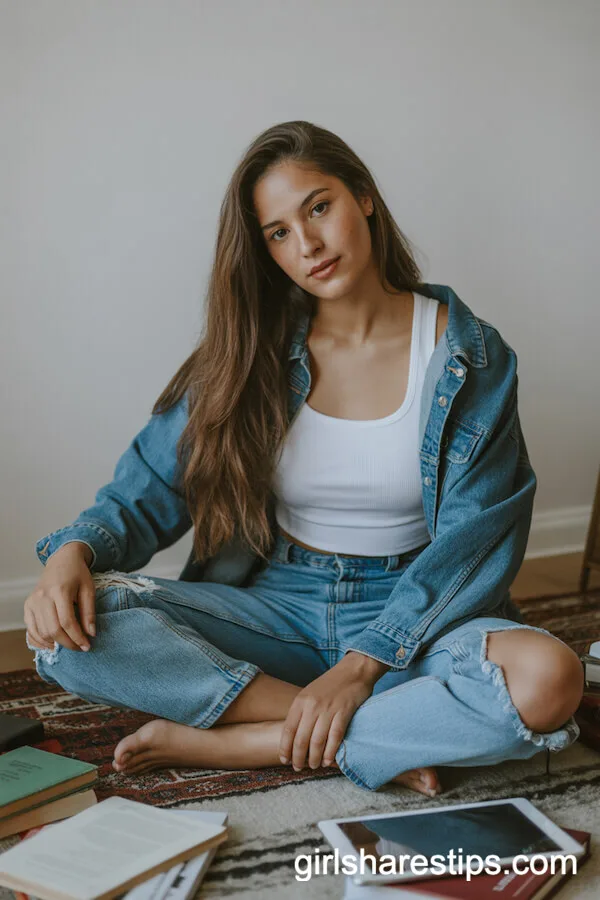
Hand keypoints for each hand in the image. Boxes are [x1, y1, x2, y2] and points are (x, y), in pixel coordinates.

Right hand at [24, 542, 95, 651]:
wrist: (61, 561)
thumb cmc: (77, 574)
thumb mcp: (88, 589)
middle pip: (52, 629)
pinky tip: (53, 644)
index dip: (77, 637)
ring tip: (69, 645)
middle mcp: (42, 597)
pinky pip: (30, 630)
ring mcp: (32, 602)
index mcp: (59, 591)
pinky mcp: (27, 606)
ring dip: (55, 644)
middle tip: (79, 648)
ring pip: (41, 632)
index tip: (87, 646)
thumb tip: (91, 634)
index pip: (67, 622)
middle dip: (67, 643)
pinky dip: (40, 641)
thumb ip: (89, 612)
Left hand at [279, 652, 388, 771]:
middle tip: (298, 768)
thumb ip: (302, 711)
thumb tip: (294, 735)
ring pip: (317, 741)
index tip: (284, 760)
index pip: (288, 729)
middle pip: (301, 739)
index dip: (285, 748)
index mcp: (301, 701)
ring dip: (313, 758)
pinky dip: (330, 752)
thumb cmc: (331, 684)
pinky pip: (335, 737)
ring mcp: (328, 709)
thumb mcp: (310, 694)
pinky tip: (327, 761)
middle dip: (298, 757)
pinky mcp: (344, 712)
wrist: (353, 670)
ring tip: (313, 766)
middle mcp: (312, 706)